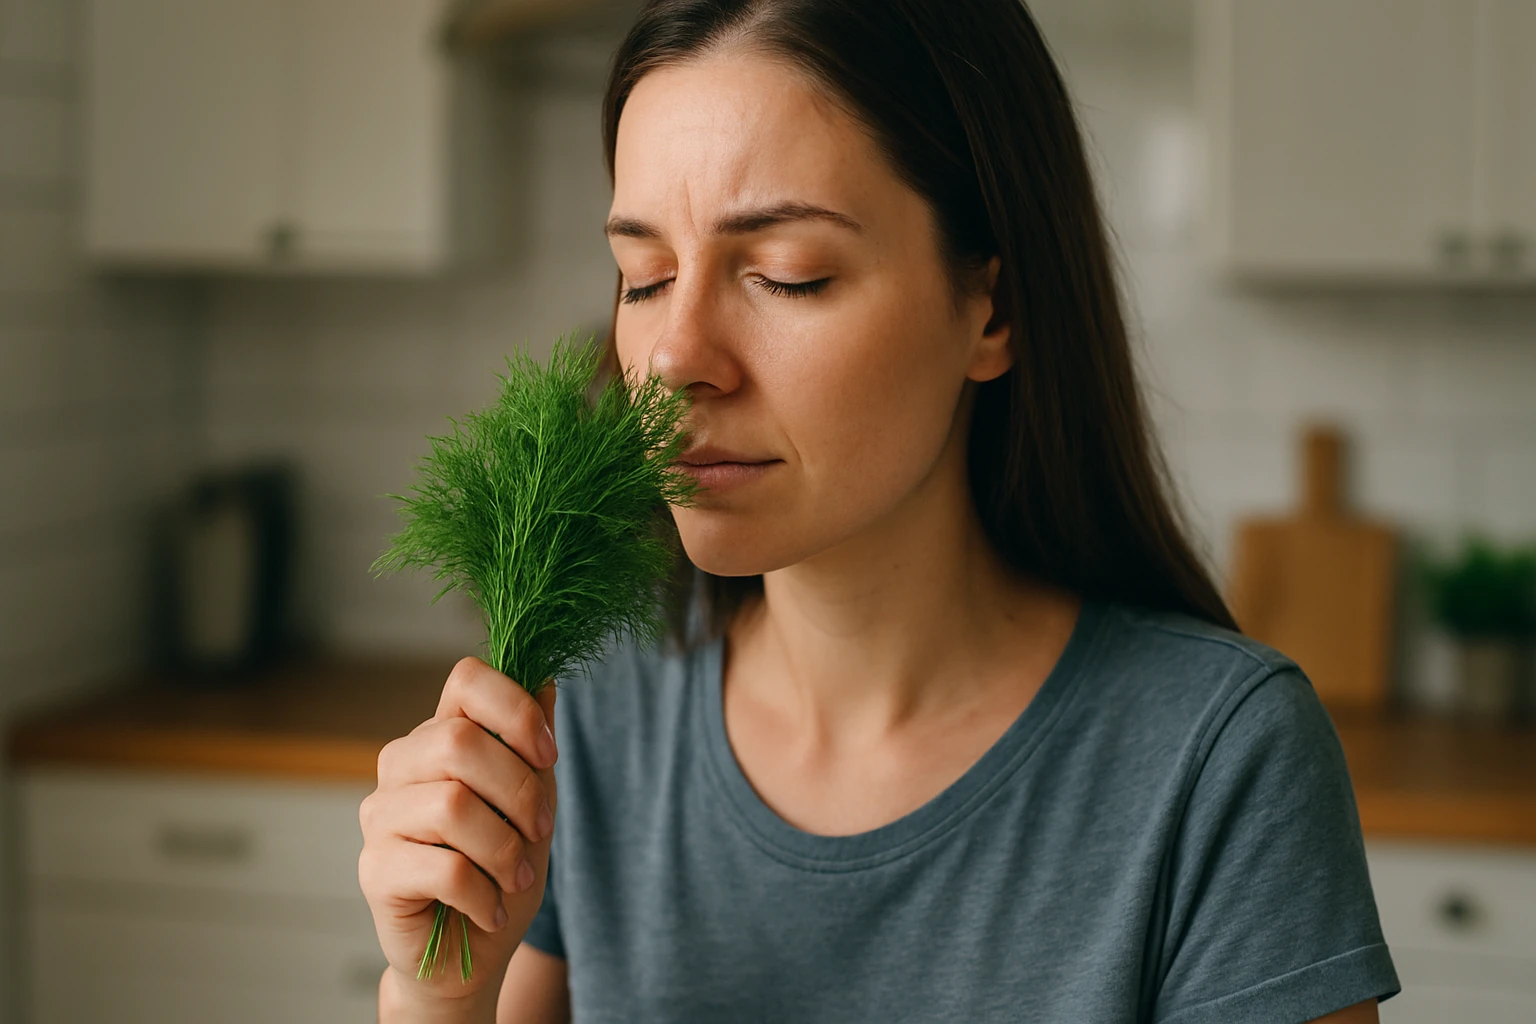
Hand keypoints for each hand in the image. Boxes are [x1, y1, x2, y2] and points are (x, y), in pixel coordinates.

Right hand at [359, 656, 558, 1008]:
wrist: (471, 953)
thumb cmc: (501, 871)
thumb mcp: (534, 805)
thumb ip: (533, 748)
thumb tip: (546, 680)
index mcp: (440, 735)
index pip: (466, 680)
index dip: (513, 707)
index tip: (548, 753)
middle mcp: (401, 765)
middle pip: (459, 742)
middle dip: (519, 790)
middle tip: (540, 831)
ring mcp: (380, 815)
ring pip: (452, 806)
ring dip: (504, 849)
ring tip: (516, 877)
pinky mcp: (374, 868)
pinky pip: (444, 867)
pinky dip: (484, 894)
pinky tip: (491, 909)